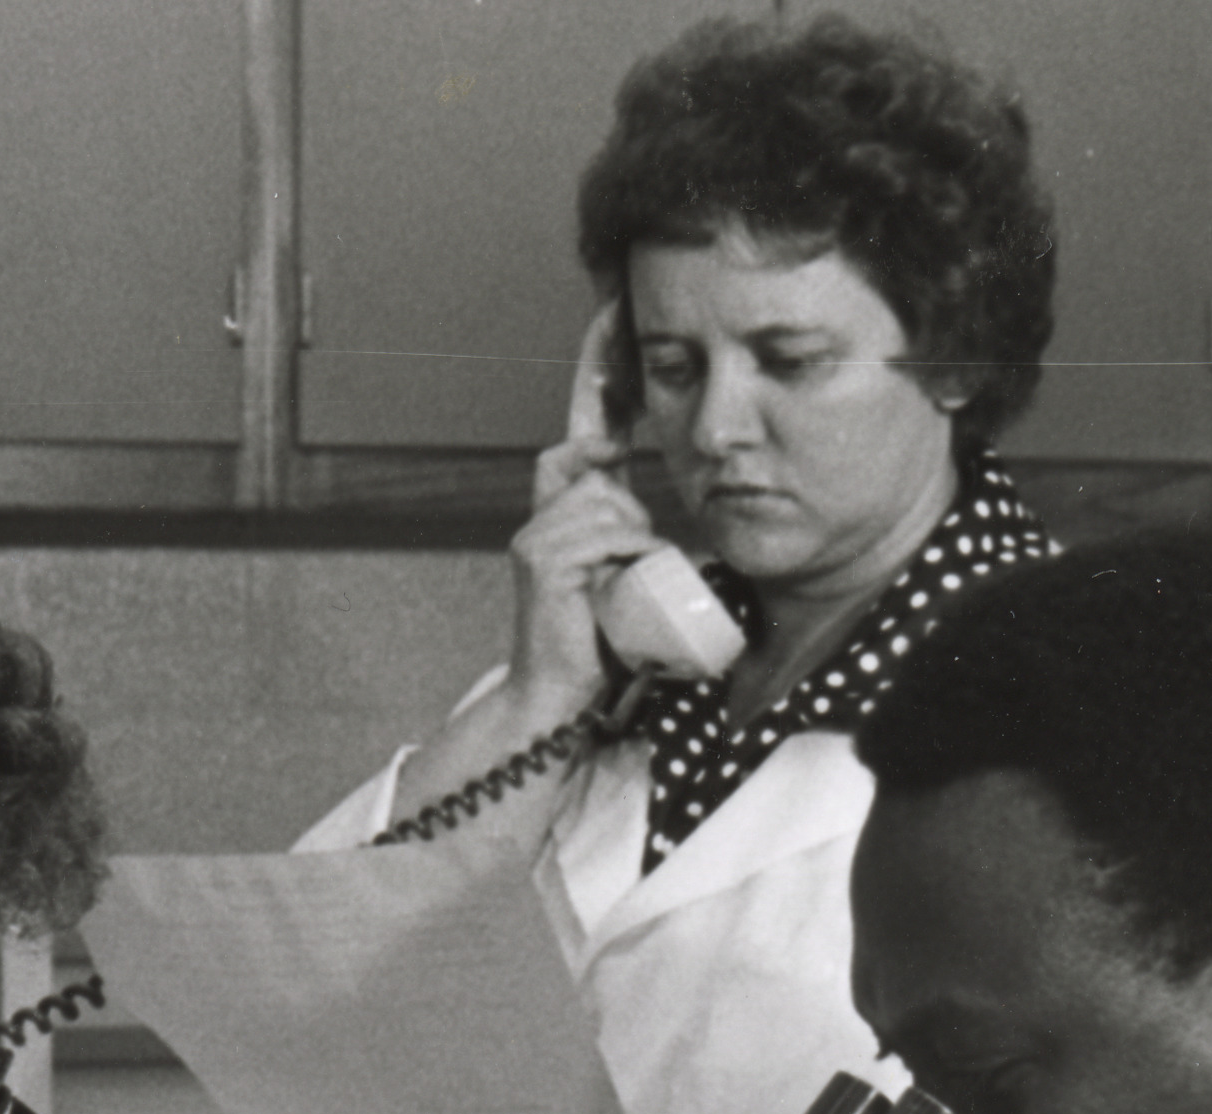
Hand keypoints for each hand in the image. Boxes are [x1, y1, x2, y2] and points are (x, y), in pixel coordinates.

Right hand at [502, 307, 665, 717]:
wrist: (561, 701)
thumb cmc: (608, 644)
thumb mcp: (635, 573)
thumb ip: (642, 530)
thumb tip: (674, 507)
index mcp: (567, 508)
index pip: (585, 424)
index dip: (596, 369)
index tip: (614, 314)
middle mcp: (543, 511)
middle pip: (590, 457)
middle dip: (619, 495)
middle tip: (629, 548)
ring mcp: (537, 533)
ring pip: (606, 498)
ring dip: (632, 540)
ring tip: (623, 587)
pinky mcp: (541, 557)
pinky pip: (607, 532)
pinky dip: (628, 559)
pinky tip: (617, 592)